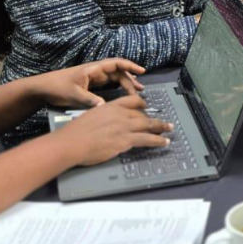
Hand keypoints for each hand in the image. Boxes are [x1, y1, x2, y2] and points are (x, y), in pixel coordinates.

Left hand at [31, 58, 144, 107]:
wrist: (42, 88)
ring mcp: (93, 77)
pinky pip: (109, 84)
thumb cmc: (57, 88)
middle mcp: (95, 71)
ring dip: (125, 84)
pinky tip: (122, 96)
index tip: (142, 71)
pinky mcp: (91, 84)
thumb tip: (105, 107)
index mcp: (93, 69)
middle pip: (118, 72)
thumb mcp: (74, 95)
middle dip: (130, 80)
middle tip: (139, 92)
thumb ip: (90, 100)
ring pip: (114, 78)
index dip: (130, 66)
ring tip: (136, 93)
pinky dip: (118, 88)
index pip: (115, 63)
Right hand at [54, 95, 173, 165]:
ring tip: (170, 129)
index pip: (131, 101)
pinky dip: (158, 140)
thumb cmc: (75, 132)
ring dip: (161, 127)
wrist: (72, 142)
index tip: (146, 107)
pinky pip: (147, 139)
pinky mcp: (126, 140)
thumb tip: (105, 123)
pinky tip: (164, 142)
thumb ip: (101, 118)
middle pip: (142, 114)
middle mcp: (120, 114)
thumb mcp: (89, 117)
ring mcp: (124, 127)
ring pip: (148, 125)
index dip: (141, 104)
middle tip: (163, 121)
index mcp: (110, 106)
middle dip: (154, 118)